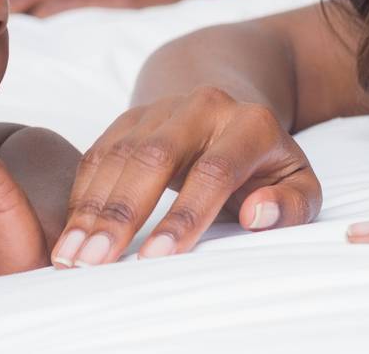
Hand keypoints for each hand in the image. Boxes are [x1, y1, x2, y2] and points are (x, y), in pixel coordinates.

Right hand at [51, 86, 320, 267]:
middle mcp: (205, 106)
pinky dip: (81, 193)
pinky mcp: (133, 115)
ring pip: (121, 153)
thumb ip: (290, 203)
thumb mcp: (298, 183)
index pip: (215, 170)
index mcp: (252, 123)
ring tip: (71, 255)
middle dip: (123, 212)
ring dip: (92, 207)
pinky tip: (70, 230)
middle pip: (156, 156)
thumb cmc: (266, 165)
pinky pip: (100, 151)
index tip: (156, 258)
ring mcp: (164, 106)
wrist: (233, 109)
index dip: (184, 216)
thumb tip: (258, 214)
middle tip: (96, 261)